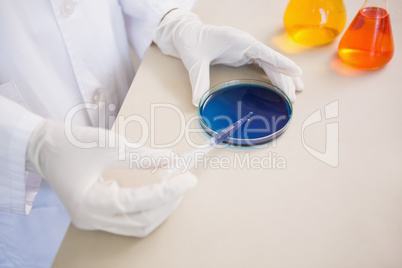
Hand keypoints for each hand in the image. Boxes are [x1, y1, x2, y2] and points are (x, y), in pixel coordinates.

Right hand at [26, 119, 196, 236]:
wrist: (45, 149)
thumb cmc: (71, 144)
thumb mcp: (108, 144)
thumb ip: (141, 155)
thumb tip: (171, 160)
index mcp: (89, 203)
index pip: (138, 203)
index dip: (167, 191)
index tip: (188, 179)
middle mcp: (90, 219)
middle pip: (141, 222)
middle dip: (167, 203)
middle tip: (185, 182)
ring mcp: (93, 221)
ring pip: (137, 225)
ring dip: (160, 208)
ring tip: (174, 187)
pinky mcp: (97, 216)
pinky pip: (129, 220)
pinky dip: (148, 208)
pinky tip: (158, 192)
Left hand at [153, 9, 303, 105]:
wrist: (187, 34)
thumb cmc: (192, 43)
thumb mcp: (194, 62)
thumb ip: (198, 81)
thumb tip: (198, 101)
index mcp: (238, 40)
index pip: (265, 52)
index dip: (282, 63)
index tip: (296, 72)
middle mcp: (246, 44)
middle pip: (271, 61)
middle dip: (284, 79)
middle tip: (293, 98)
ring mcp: (246, 49)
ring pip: (270, 64)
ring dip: (283, 78)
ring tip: (295, 93)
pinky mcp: (244, 54)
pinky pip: (263, 65)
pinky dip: (274, 75)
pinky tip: (281, 86)